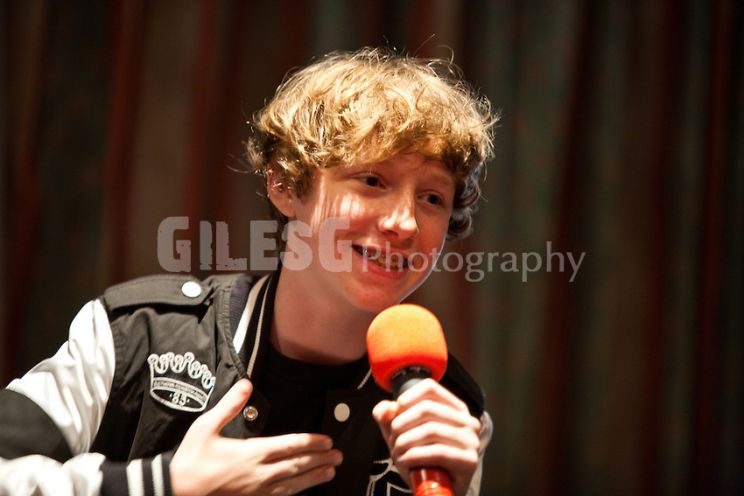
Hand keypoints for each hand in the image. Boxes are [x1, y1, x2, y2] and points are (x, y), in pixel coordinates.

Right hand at [171, 379, 342, 495]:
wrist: (175, 492)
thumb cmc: (191, 460)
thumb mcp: (206, 426)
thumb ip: (230, 405)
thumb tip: (247, 384)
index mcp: (251, 452)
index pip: (290, 445)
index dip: (311, 442)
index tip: (327, 440)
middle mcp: (259, 474)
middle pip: (297, 466)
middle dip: (320, 459)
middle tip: (338, 456)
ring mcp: (257, 492)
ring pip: (293, 485)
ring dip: (314, 477)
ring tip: (330, 472)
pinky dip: (296, 492)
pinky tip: (303, 490)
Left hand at [372, 379, 480, 495]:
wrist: (438, 492)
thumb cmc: (422, 460)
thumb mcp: (402, 435)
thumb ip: (390, 418)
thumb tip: (385, 408)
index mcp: (455, 408)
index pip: (430, 388)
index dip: (407, 398)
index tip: (394, 415)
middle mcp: (467, 421)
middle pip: (426, 409)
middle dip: (401, 425)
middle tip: (393, 440)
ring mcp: (471, 440)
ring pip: (430, 430)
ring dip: (406, 442)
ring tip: (398, 453)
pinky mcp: (469, 460)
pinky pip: (437, 452)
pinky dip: (415, 455)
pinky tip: (405, 461)